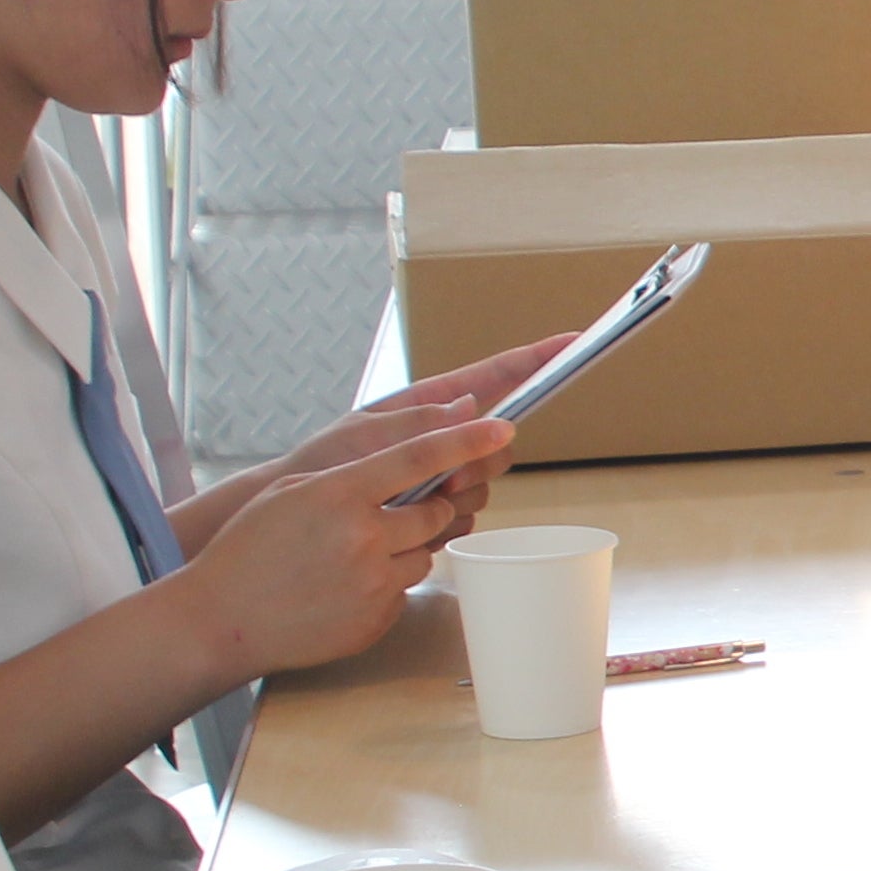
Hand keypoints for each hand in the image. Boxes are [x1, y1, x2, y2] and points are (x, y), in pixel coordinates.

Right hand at [175, 416, 506, 679]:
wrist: (221, 621)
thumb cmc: (249, 550)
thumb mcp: (289, 492)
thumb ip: (354, 472)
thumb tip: (414, 458)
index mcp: (339, 494)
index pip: (421, 458)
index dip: (466, 440)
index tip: (502, 429)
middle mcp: (363, 537)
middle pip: (437, 509)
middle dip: (429, 504)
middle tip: (395, 510)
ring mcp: (373, 583)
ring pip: (427, 551)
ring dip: (407, 545)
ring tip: (355, 553)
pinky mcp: (377, 619)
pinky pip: (406, 588)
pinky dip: (388, 581)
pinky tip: (345, 584)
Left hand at [267, 339, 568, 530]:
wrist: (296, 522)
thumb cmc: (319, 468)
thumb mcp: (361, 438)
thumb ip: (416, 426)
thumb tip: (472, 406)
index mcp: (427, 406)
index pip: (494, 376)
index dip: (535, 358)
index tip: (574, 341)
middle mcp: (442, 439)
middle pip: (499, 442)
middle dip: (481, 461)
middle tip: (443, 479)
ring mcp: (442, 477)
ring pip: (485, 487)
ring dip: (458, 500)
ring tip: (407, 508)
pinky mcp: (438, 513)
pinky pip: (468, 519)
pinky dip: (447, 528)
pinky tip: (412, 529)